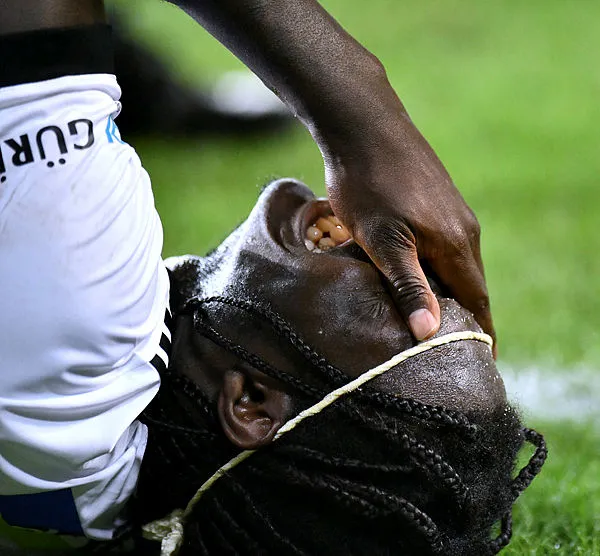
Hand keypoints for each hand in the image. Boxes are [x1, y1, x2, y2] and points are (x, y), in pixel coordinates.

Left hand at [322, 106, 494, 352]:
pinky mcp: (436, 200)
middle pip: (469, 284)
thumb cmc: (368, 185)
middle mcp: (463, 229)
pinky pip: (444, 245)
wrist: (363, 126)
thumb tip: (429, 332)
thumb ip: (408, 285)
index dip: (478, 331)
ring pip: (455, 264)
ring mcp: (451, 212)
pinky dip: (437, 269)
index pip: (476, 299)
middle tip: (454, 348)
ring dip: (450, 292)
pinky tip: (420, 276)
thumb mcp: (382, 242)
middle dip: (464, 316)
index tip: (482, 359)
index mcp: (455, 244)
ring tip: (437, 319)